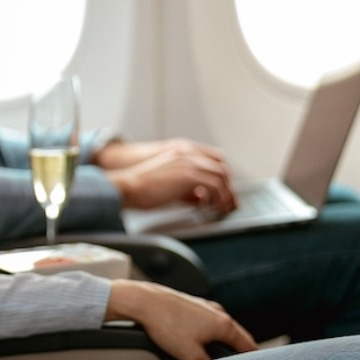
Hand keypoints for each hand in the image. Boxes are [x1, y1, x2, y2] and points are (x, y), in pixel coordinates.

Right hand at [99, 139, 235, 212]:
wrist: (129, 186)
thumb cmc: (143, 187)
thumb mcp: (170, 183)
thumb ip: (187, 187)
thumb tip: (202, 198)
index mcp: (182, 150)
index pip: (215, 157)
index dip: (223, 175)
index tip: (226, 189)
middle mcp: (188, 152)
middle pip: (222, 166)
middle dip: (229, 185)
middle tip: (230, 201)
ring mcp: (189, 162)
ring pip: (221, 176)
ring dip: (226, 194)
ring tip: (223, 208)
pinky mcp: (189, 175)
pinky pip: (215, 186)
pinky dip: (219, 198)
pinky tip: (215, 208)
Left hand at [105, 279, 254, 359]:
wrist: (143, 302)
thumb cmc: (166, 325)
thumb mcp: (190, 355)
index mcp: (223, 324)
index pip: (247, 345)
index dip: (252, 359)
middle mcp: (217, 312)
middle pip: (235, 335)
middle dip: (238, 350)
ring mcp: (203, 306)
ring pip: (220, 327)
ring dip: (223, 340)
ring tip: (221, 355)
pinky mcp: (190, 305)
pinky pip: (206, 322)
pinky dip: (209, 332)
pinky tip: (200, 340)